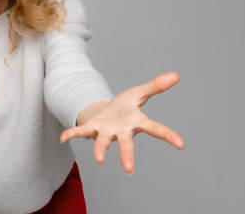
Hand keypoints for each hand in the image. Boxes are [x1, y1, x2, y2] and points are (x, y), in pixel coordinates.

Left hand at [59, 72, 183, 173]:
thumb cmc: (124, 107)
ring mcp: (105, 132)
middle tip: (128, 169)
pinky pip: (80, 131)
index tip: (181, 144)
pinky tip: (62, 138)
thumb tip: (177, 75)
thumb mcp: (139, 93)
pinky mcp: (91, 128)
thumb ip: (156, 86)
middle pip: (126, 143)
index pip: (155, 129)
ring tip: (99, 160)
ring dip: (100, 149)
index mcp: (136, 122)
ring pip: (103, 141)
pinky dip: (71, 134)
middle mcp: (121, 131)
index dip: (168, 136)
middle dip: (127, 155)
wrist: (105, 113)